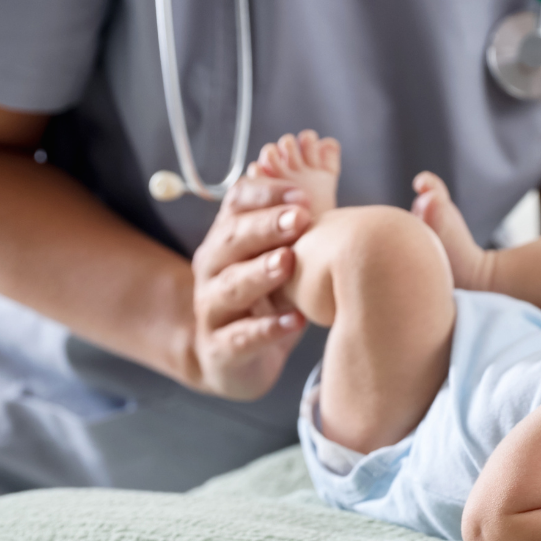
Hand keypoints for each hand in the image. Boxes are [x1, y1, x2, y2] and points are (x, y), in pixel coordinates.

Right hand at [187, 176, 312, 398]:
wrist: (228, 359)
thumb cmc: (265, 299)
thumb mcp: (277, 259)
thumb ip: (296, 227)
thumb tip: (328, 181)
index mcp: (226, 238)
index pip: (237, 203)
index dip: (266, 194)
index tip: (301, 194)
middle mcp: (212, 268)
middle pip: (232, 239)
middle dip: (265, 226)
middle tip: (299, 218)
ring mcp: (212, 309)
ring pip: (231, 285)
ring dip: (260, 272)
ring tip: (288, 263)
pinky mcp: (219, 349)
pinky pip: (241, 337)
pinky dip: (267, 329)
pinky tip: (294, 321)